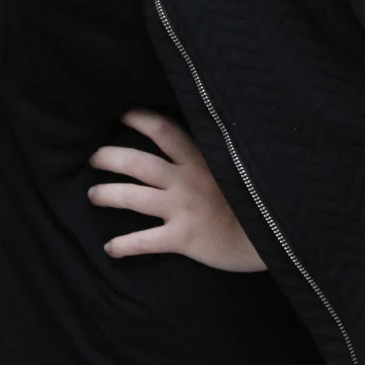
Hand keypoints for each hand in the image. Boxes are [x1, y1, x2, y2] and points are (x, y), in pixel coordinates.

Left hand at [91, 111, 268, 271]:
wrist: (270, 235)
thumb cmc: (257, 199)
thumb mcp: (239, 166)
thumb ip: (217, 155)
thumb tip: (198, 142)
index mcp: (202, 158)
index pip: (166, 130)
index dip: (141, 120)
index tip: (124, 115)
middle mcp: (187, 179)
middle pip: (138, 163)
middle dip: (111, 157)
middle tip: (95, 157)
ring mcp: (183, 208)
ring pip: (132, 197)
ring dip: (107, 194)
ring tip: (93, 195)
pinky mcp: (182, 237)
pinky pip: (142, 241)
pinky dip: (122, 245)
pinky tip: (110, 249)